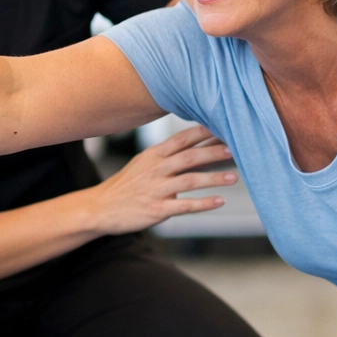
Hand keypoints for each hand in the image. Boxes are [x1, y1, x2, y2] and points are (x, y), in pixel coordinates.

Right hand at [83, 124, 237, 233]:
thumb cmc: (127, 185)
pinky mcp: (156, 210)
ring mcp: (156, 190)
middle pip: (189, 157)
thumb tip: (195, 143)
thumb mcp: (143, 162)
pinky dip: (204, 203)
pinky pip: (184, 206)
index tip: (223, 127)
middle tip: (236, 149)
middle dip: (213, 152)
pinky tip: (220, 201)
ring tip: (234, 177)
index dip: (203, 132)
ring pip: (190, 181)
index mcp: (153, 155)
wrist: (100, 208)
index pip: (181, 139)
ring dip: (213, 178)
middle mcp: (155, 170)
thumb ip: (167, 154)